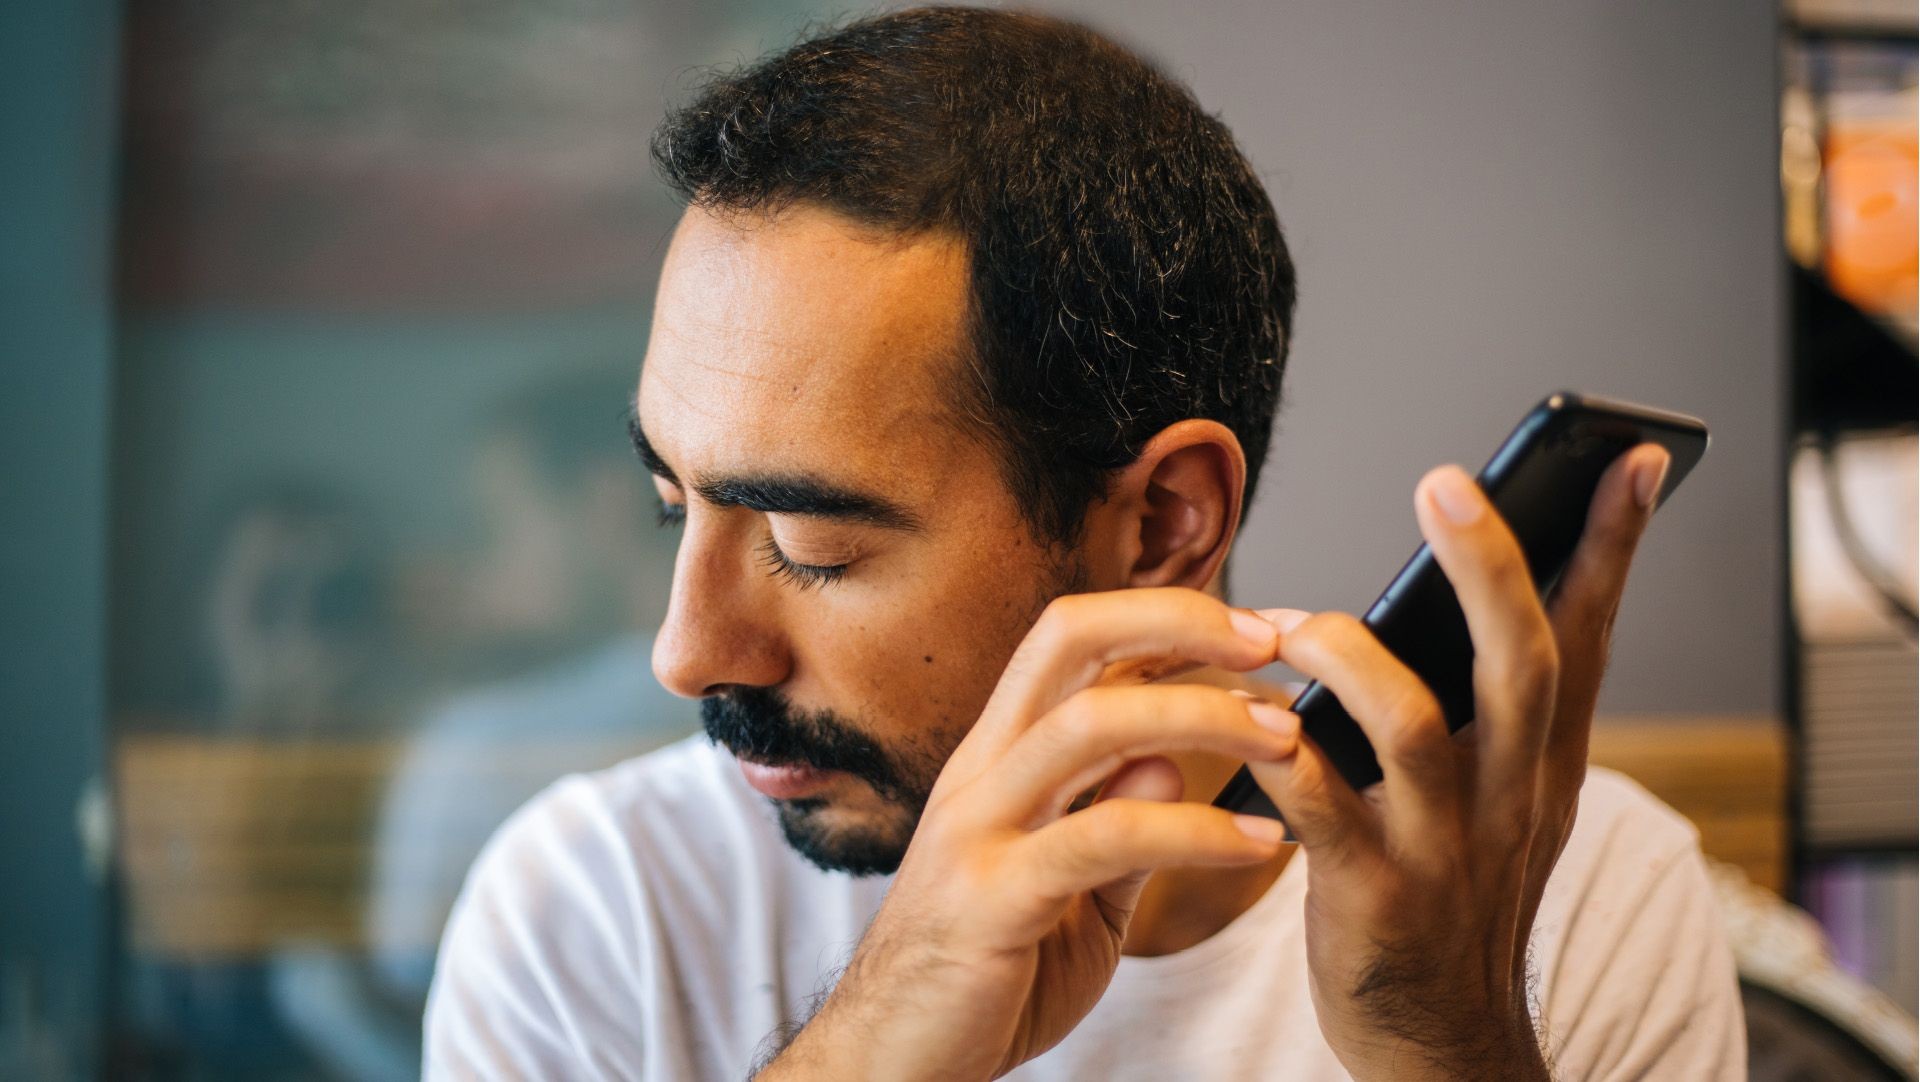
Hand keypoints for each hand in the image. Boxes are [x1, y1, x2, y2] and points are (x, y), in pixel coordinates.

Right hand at [760, 589, 1297, 1080]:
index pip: (1073, 642)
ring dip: (1201, 715)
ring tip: (1283, 736)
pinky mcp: (992, 899)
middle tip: (1272, 641)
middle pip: (1068, 641)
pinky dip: (1194, 828)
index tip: (1254, 630)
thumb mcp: (1071, 893)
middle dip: (1176, 621)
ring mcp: (977, 830)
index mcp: (998, 760)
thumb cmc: (980, 980)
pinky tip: (1255, 841)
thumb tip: (1168, 756)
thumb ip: (1117, 826)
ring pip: (1089, 725)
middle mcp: (981, 774)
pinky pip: (1104, 837)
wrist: (890, 1063)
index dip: (1164, 618)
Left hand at [1249, 443, 1672, 1080]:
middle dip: (1486, 567)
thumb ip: (1498, 703)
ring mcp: (1446, 850)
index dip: (1611, 547)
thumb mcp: (1511, 797)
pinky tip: (1252, 719)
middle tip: (1447, 482)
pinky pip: (1320, 809)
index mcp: (1545, 761)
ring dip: (1346, 656)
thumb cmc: (1458, 891)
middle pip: (1518, 664)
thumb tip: (1483, 577)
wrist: (1442, 1040)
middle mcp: (1511, 797)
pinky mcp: (1375, 899)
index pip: (1588, 637)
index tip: (1631, 458)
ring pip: (1411, 727)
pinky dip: (1281, 755)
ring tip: (1291, 623)